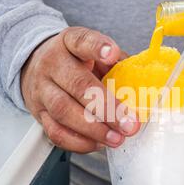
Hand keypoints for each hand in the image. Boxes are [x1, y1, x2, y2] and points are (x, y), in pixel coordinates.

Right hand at [21, 26, 139, 152]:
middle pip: (77, 85)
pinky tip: (98, 143)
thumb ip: (116, 64)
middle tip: (128, 124)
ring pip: (64, 112)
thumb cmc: (75, 61)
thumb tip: (145, 87)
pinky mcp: (38, 113)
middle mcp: (52, 64)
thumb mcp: (94, 52)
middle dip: (107, 108)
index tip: (113, 54)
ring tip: (116, 138)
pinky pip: (56, 132)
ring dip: (94, 129)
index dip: (97, 47)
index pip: (81, 41)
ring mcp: (42, 90)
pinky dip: (79, 142)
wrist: (38, 67)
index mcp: (69, 43)